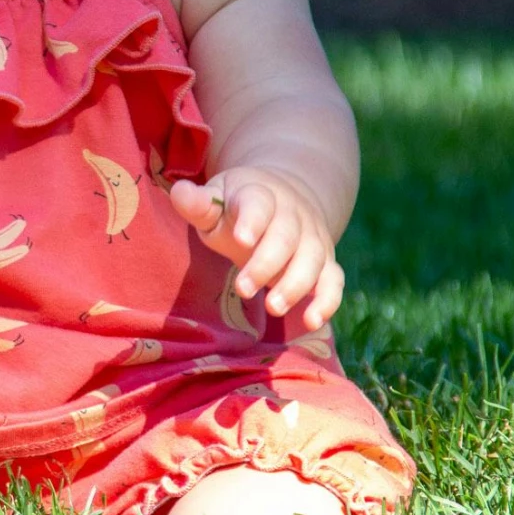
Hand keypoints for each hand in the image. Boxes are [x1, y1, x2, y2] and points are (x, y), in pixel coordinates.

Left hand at [170, 167, 342, 330]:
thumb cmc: (238, 208)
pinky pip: (333, 279)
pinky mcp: (326, 261)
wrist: (284, 200)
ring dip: (295, 285)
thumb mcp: (216, 200)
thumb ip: (198, 204)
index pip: (259, 204)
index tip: (241, 239)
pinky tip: (311, 321)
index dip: (252, 220)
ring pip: (313, 259)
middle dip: (267, 264)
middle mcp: (293, 214)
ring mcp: (313, 238)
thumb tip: (180, 193)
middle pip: (286, 237)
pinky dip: (327, 300)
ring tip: (273, 307)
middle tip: (243, 289)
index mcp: (260, 194)